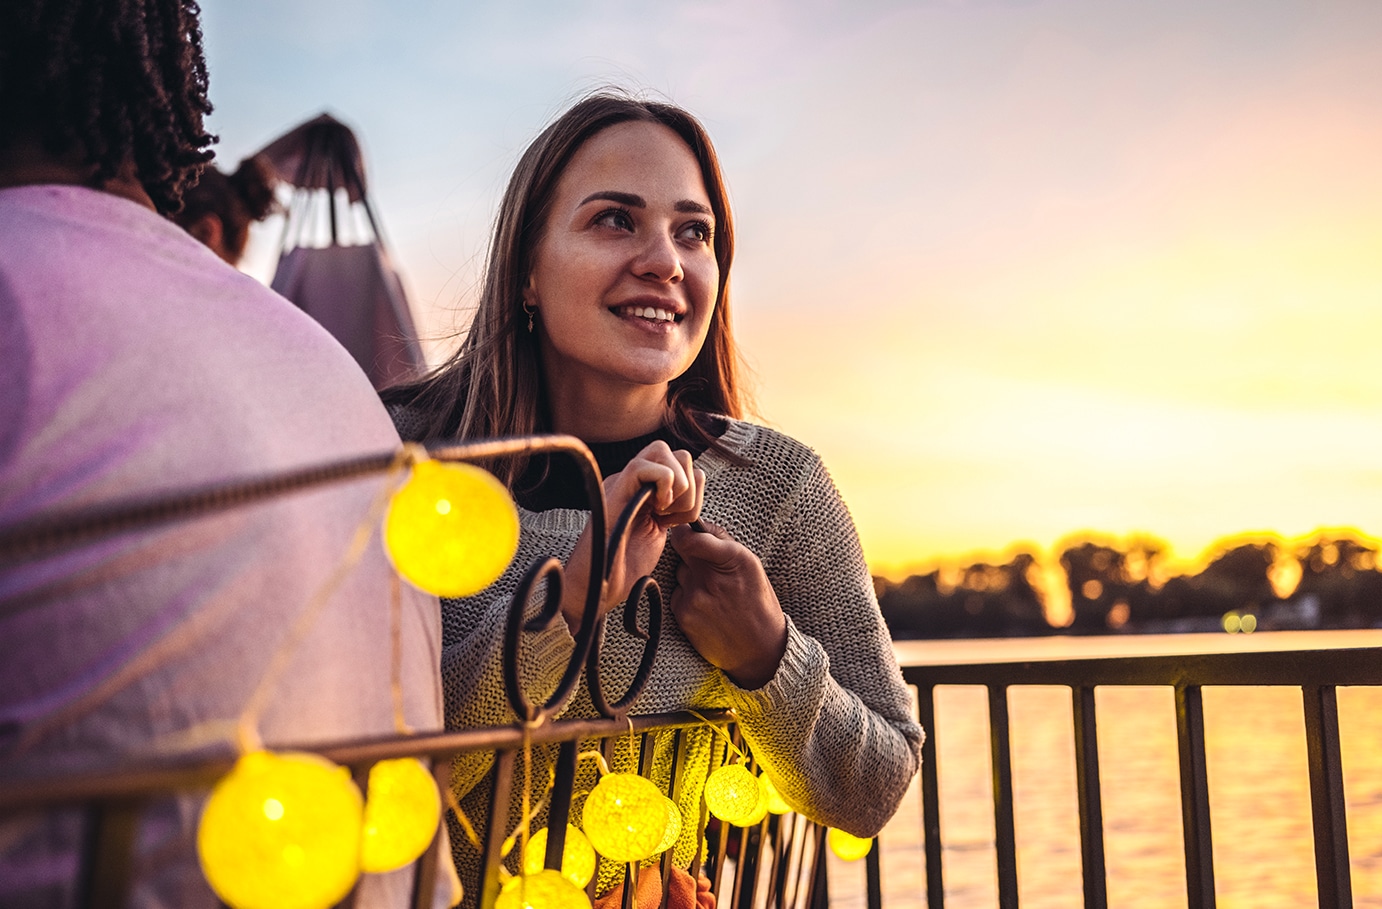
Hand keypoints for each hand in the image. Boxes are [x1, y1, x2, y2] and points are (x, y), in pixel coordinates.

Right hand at [560, 441, 704, 632]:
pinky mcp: (615, 489)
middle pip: (675, 451)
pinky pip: (649, 465)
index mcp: (643, 488)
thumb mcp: (659, 530)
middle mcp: (631, 480)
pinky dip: (665, 486)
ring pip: (663, 450)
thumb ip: (672, 506)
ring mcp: (622, 482)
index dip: (693, 488)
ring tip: (663, 514)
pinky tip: (655, 512)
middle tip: (673, 515)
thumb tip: (695, 478)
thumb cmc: (625, 567)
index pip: (680, 462)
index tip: (678, 519)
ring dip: (678, 486)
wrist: (598, 588)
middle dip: (689, 484)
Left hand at [668, 520, 787, 689]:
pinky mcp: (684, 615)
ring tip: (713, 594)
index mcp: (734, 559)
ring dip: (690, 578)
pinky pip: (677, 594)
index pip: (690, 537)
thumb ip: (723, 541)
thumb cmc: (757, 603)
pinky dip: (687, 597)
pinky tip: (706, 609)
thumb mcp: (751, 566)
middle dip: (692, 554)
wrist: (759, 649)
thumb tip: (697, 525)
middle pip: (682, 551)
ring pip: (680, 573)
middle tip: (709, 569)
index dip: (684, 533)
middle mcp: (712, 577)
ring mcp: (695, 597)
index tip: (686, 534)